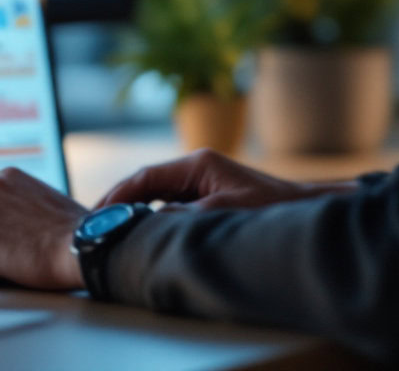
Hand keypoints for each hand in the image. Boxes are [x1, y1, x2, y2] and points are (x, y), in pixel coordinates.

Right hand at [96, 149, 356, 210]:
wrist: (303, 209)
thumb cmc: (272, 208)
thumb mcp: (227, 213)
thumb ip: (188, 216)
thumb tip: (153, 220)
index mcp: (198, 164)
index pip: (146, 176)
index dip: (118, 195)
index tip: (98, 214)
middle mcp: (196, 168)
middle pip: (146, 183)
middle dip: (119, 203)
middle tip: (95, 226)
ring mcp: (200, 181)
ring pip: (155, 195)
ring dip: (134, 211)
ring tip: (111, 231)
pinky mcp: (206, 195)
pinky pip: (169, 204)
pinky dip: (151, 217)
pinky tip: (141, 233)